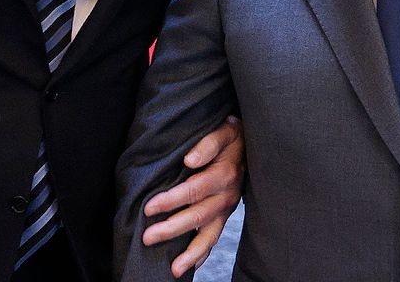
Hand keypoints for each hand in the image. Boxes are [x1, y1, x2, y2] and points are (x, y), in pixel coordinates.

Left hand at [142, 116, 244, 277]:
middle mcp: (226, 196)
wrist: (251, 143)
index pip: (193, 191)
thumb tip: (190, 160)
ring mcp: (226, 209)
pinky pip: (214, 238)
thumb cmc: (231, 136)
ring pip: (209, 235)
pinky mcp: (225, 216)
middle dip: (171, 229)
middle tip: (148, 238)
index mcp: (224, 174)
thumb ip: (208, 144)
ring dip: (190, 253)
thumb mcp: (223, 132)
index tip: (149, 207)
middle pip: (197, 216)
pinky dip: (202, 254)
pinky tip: (189, 266)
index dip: (171, 200)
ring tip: (173, 269)